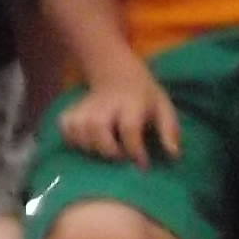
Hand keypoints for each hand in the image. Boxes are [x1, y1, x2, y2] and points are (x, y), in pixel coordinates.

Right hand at [55, 71, 180, 164]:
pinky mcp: (71, 109)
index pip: (129, 128)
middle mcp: (105, 104)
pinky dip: (73, 139)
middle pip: (97, 128)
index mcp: (132, 103)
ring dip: (91, 147)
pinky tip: (87, 143)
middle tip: (121, 158)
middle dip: (109, 150)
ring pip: (79, 130)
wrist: (117, 73)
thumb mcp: (164, 108)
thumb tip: (174, 155)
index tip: (143, 164)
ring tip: (106, 151)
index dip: (136, 150)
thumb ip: (169, 131)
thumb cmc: (144, 96)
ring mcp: (85, 106)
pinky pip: (65, 127)